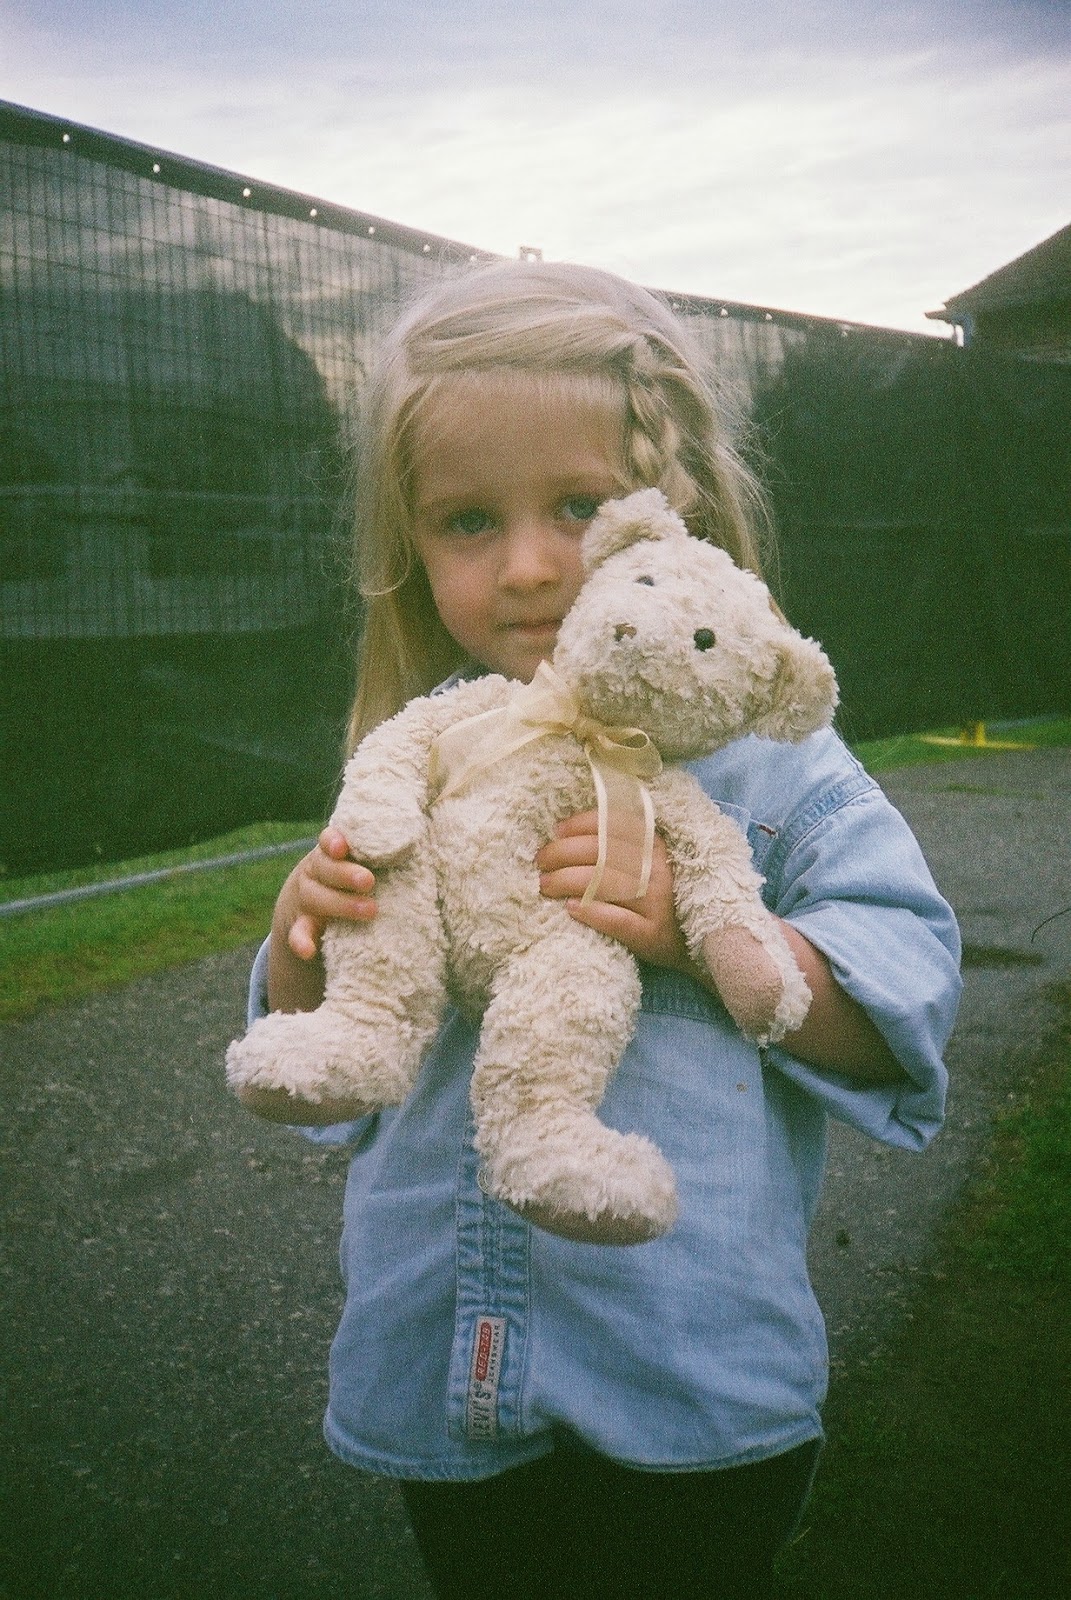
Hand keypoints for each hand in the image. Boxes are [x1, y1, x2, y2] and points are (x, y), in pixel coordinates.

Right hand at [278, 826, 377, 960]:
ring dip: (340, 904)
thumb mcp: (362, 862)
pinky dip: (300, 941)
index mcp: (331, 853)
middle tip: (369, 881)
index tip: (342, 847)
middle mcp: (316, 872)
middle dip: (346, 874)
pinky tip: (308, 951)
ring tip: (370, 911)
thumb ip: (381, 853)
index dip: (333, 841)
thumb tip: (422, 837)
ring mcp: (307, 898)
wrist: (313, 906)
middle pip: (325, 868)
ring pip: (316, 898)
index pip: (328, 841)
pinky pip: (297, 933)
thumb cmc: (352, 878)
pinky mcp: (302, 925)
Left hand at [536, 811, 690, 971]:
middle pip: (602, 852)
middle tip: (541, 864)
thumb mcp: (647, 862)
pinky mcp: (652, 933)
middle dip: (562, 854)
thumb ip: (618, 845)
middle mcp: (656, 868)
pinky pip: (617, 920)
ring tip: (545, 885)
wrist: (696, 940)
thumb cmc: (657, 896)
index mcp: (654, 844)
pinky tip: (571, 909)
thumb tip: (564, 832)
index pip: (613, 824)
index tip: (556, 832)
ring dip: (567, 881)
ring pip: (604, 883)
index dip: (580, 825)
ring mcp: (656, 901)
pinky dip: (591, 912)